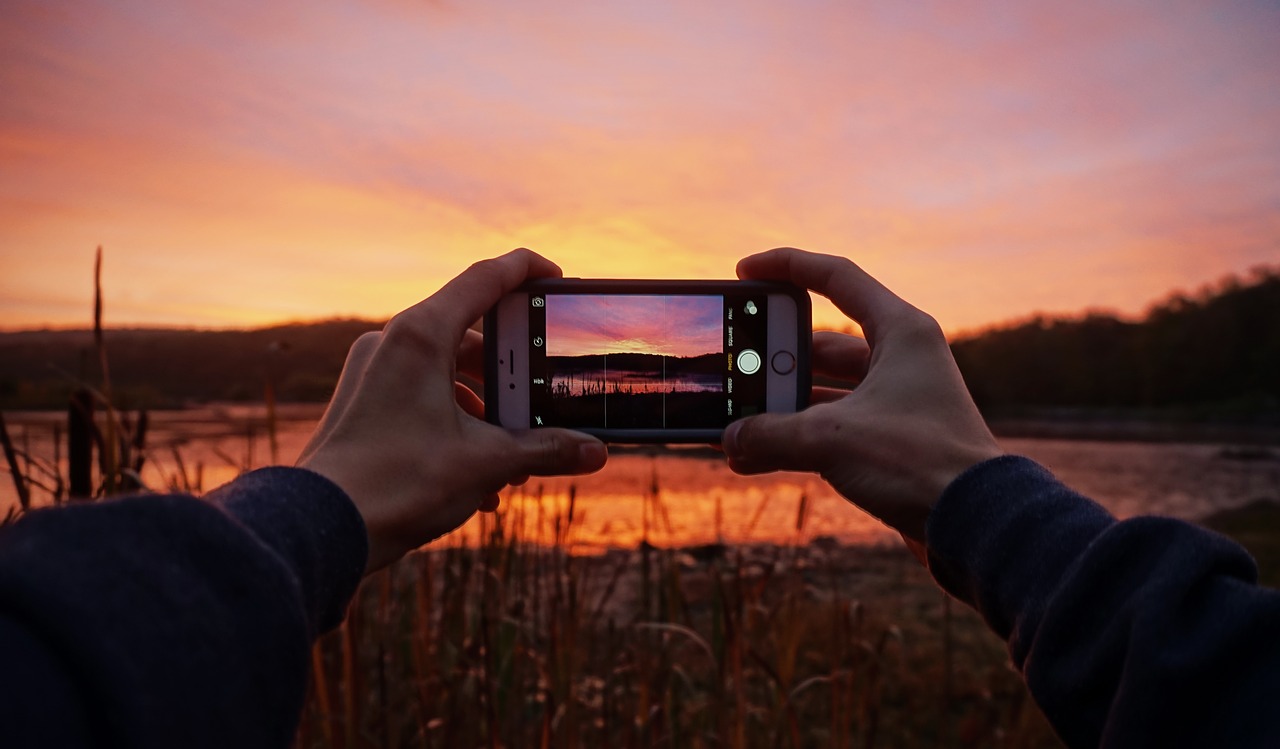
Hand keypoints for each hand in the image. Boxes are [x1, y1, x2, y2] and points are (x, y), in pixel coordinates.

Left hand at [298, 249, 607, 571]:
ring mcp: (373, 373)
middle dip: (513, 376)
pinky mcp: (364, 403)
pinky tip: (479, 479)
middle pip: (470, 337)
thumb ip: (546, 449)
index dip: (526, 271)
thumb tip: (595, 451)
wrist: (322, 529)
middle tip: (545, 401)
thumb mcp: (486, 462)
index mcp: (420, 335)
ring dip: (487, 411)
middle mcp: (392, 343)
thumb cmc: (396, 484)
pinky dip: (456, 425)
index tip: (555, 276)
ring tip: (515, 458)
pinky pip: (422, 398)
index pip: (484, 279)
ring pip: (447, 374)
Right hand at [722, 248, 1001, 542]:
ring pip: (824, 391)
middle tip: (735, 368)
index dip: (787, 266)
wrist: (975, 523)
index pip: (837, 278)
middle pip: (822, 343)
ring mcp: (898, 401)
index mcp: (901, 331)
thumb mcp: (831, 439)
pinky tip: (757, 457)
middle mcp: (902, 358)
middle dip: (773, 359)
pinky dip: (797, 438)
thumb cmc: (920, 462)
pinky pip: (833, 428)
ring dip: (780, 407)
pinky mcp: (893, 441)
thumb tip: (730, 439)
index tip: (745, 271)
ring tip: (736, 421)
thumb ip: (771, 433)